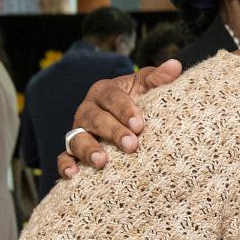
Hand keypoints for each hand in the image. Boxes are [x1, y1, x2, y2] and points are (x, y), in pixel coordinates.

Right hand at [57, 59, 181, 178]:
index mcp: (105, 91)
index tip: (139, 125)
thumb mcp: (147, 86)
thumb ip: (159, 78)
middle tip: (131, 145)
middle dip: (113, 132)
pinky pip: (64, 157)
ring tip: (102, 162)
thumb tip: (175, 65)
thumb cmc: (139, 99)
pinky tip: (74, 174)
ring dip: (87, 150)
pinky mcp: (73, 150)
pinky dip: (66, 165)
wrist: (128, 119)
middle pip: (95, 119)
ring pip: (77, 138)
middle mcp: (88, 110)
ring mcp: (79, 130)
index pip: (112, 98)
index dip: (125, 111)